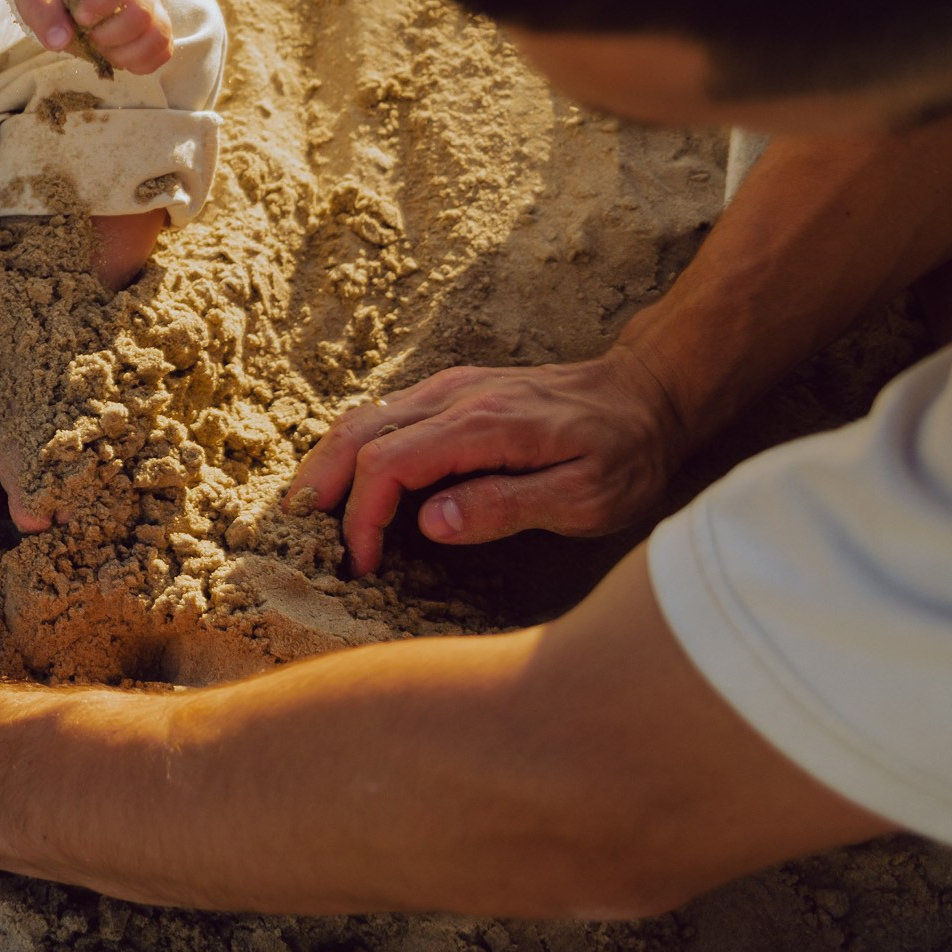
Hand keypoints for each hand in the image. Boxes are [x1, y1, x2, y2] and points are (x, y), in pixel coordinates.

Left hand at [10, 0, 173, 75]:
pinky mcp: (155, 29)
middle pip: (140, 14)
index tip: (79, 17)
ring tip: (100, 48)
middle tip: (86, 35)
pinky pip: (162, 52)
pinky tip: (114, 56)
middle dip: (107, 36)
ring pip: (157, 36)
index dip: (98, 4)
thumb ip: (40, 6)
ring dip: (123, 54)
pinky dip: (138, 63)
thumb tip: (58, 41)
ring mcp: (151, 7)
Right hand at [290, 349, 690, 574]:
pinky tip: (348, 479)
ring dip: (328, 463)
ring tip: (308, 510)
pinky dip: (353, 447)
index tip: (363, 564)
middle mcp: (456, 396)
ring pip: (364, 417)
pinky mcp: (454, 390)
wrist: (649, 392)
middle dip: (322, 485)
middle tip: (302, 533)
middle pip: (359, 432)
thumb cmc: (626, 454)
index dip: (363, 516)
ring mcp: (451, 387)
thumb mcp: (587, 498)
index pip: (389, 463)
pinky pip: (385, 414)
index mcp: (484, 424)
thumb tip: (428, 522)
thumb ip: (506, 507)